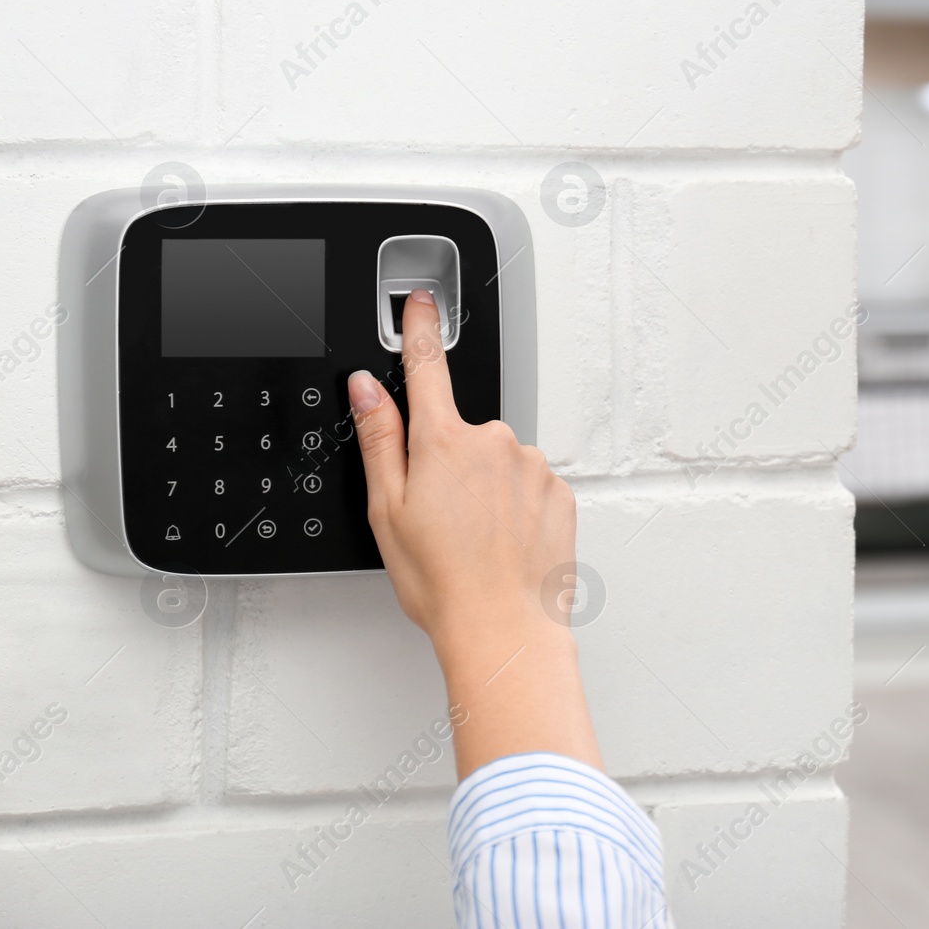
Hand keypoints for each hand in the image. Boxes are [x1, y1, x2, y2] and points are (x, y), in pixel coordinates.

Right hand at [348, 288, 601, 776]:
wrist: (503, 627)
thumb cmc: (443, 582)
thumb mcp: (388, 509)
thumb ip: (379, 439)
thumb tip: (368, 390)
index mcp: (443, 442)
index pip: (426, 366)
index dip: (419, 328)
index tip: (420, 301)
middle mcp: (495, 442)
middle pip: (462, 435)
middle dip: (450, 465)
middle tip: (440, 519)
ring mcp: (533, 465)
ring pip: (499, 463)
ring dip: (486, 490)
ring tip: (474, 540)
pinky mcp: (560, 491)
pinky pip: (530, 487)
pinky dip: (516, 508)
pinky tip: (503, 543)